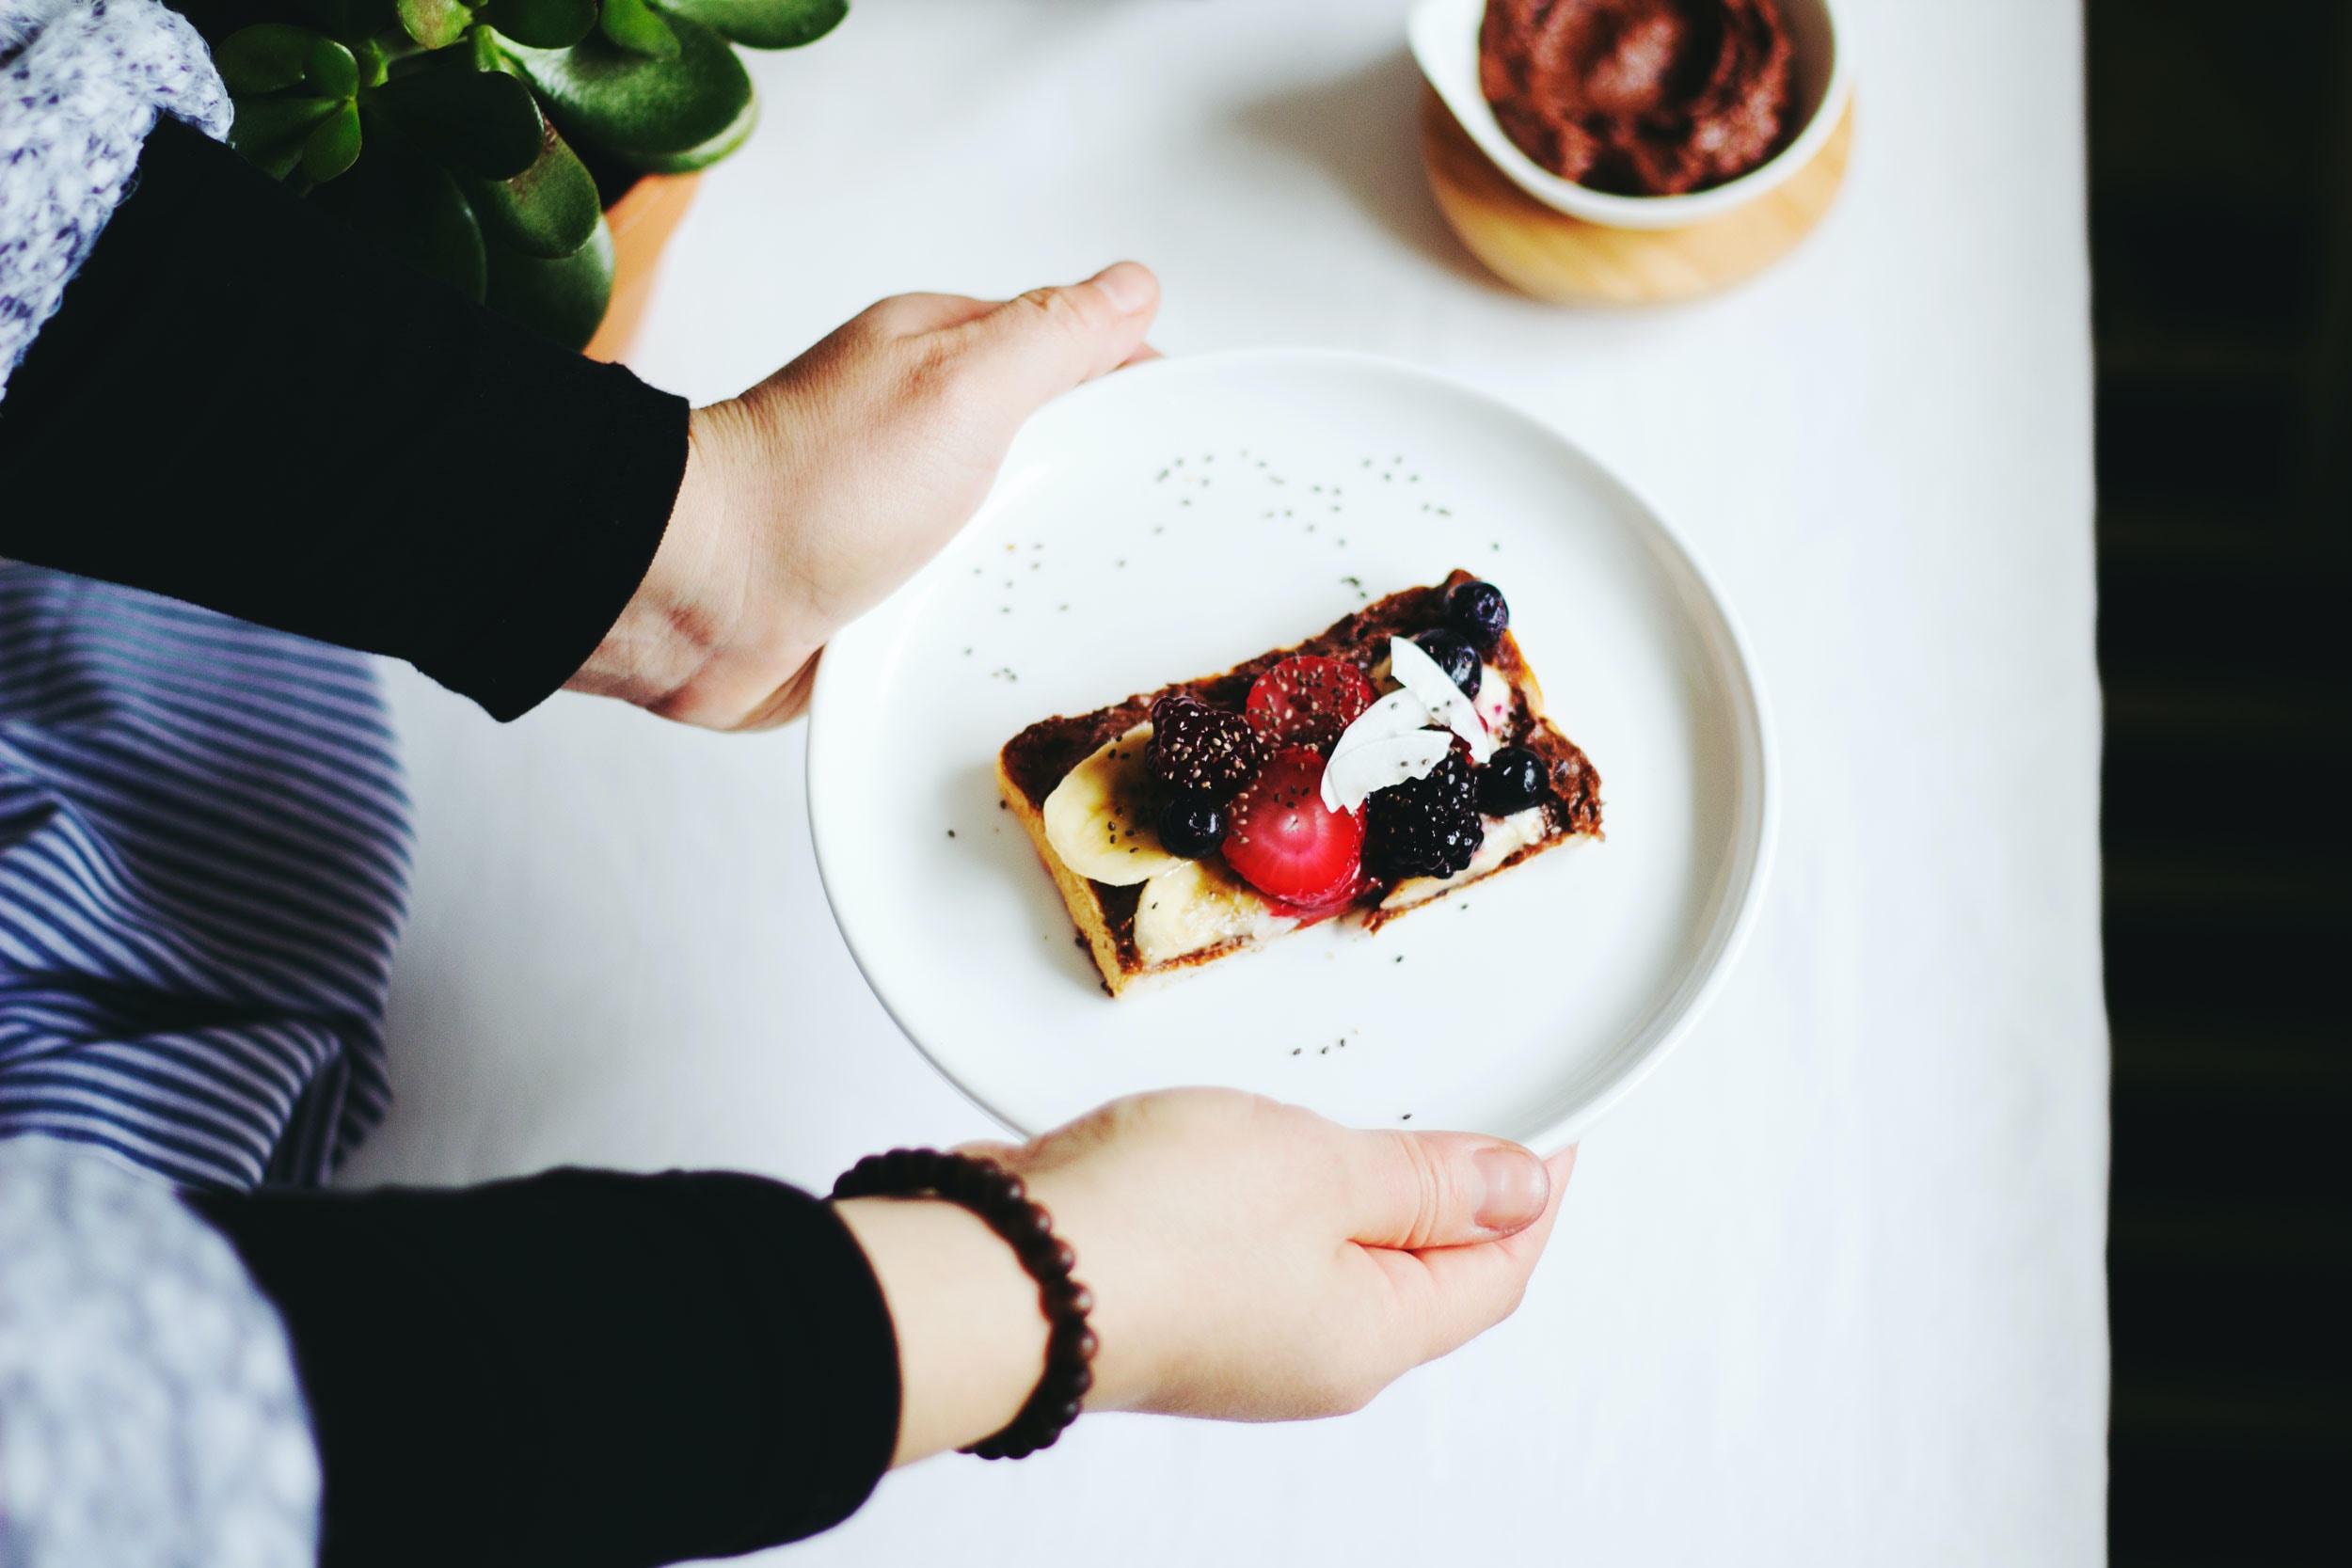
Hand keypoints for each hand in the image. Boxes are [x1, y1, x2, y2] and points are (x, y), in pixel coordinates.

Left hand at [565, 263, 1162, 727]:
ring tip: (1096, 600)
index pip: (1079, 356)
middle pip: (1059, 451)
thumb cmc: (816, 485)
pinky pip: (974, 603)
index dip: (1142, 393)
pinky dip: (999, 620)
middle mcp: (928, 431)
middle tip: (1153, 539)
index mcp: (947, 357)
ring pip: (1020, 534)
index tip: (1191, 441)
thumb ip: (1053, 336)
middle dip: (1105, 490)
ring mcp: (907, 515)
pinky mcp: (889, 592)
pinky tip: (1027, 641)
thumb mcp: (960, 384)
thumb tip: (1134, 287)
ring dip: (1050, 566)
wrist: (698, 599)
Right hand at [834, 1089, 1572, 1463]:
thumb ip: (1423, 1180)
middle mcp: (1312, 1356)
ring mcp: (1238, 1337)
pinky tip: (1254, 1146)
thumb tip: (1519, 1187)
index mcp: (1371, 1339)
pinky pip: (1259, 1250)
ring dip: (1357, 1189)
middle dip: (1450, 1194)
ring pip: (1333, 1257)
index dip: (1534, 1193)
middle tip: (1468, 1112)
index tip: (1554, 1129)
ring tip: (1362, 1115)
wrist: (997, 1270)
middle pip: (1420, 1274)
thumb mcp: (1322, 1173)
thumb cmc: (1155, 1231)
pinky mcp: (1172, 1302)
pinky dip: (1279, 1196)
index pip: (1497, 1270)